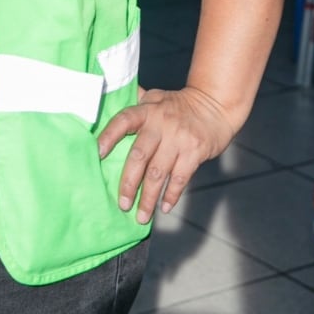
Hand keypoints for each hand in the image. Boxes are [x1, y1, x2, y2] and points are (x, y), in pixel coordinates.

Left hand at [97, 85, 235, 224]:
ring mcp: (178, 138)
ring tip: (141, 216)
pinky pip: (180, 178)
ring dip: (148, 198)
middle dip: (128, 183)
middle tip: (122, 204)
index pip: (123, 121)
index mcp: (147, 110)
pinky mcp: (195, 151)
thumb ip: (135, 105)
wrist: (215, 104)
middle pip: (139, 155)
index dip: (109, 136)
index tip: (98, 154)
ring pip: (158, 173)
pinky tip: (164, 207)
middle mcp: (161, 123)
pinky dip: (171, 195)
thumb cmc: (178, 105)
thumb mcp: (155, 98)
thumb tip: (107, 104)